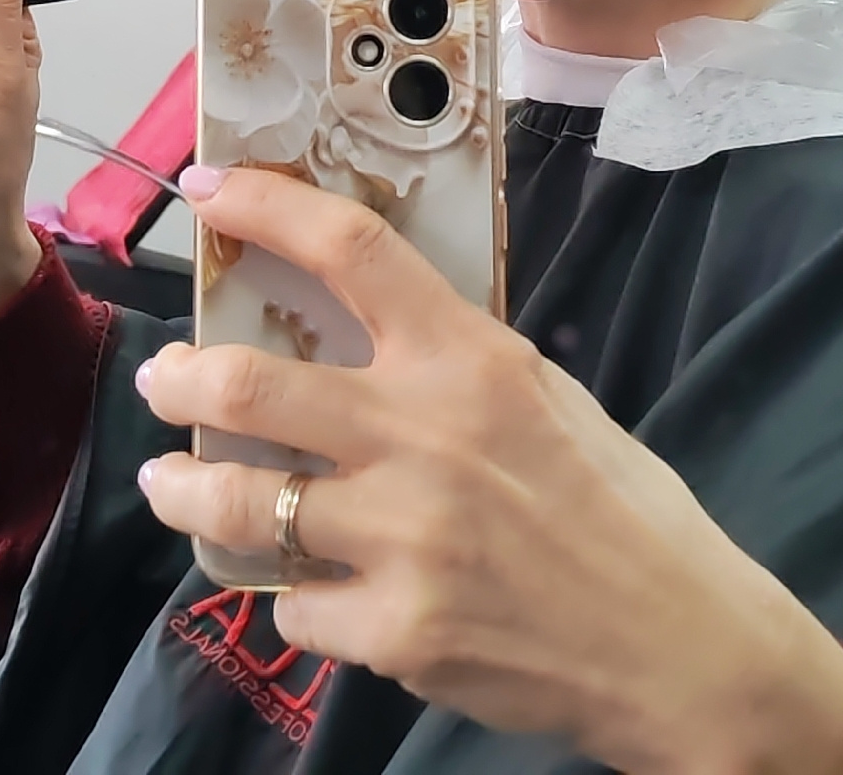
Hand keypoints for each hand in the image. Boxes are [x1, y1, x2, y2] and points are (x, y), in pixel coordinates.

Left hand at [136, 169, 842, 774]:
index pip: (349, 248)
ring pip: (241, 501)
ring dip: (185, 489)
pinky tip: (305, 590)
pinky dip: (291, 595)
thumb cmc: (619, 506)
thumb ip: (449, 360)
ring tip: (170, 481)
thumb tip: (352, 322)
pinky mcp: (395, 632)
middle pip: (252, 383)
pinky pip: (295, 604)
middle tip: (163, 380)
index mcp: (468, 358)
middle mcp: (423, 435)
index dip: (265, 207)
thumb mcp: (543, 395)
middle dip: (181, 380)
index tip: (208, 193)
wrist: (679, 649)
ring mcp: (403, 537)